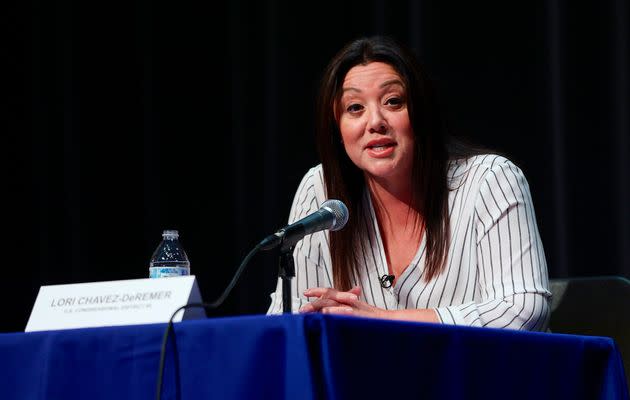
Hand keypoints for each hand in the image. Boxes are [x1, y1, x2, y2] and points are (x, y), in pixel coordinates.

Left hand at [300, 286, 439, 322]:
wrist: (397, 323)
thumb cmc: (379, 322)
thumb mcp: (361, 315)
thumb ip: (348, 312)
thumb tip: (334, 315)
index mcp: (351, 301)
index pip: (332, 292)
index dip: (318, 291)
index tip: (305, 292)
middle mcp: (352, 302)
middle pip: (330, 296)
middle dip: (314, 301)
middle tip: (301, 308)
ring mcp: (357, 308)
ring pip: (336, 303)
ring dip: (320, 306)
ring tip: (307, 310)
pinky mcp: (362, 316)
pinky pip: (347, 313)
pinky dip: (337, 313)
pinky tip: (326, 314)